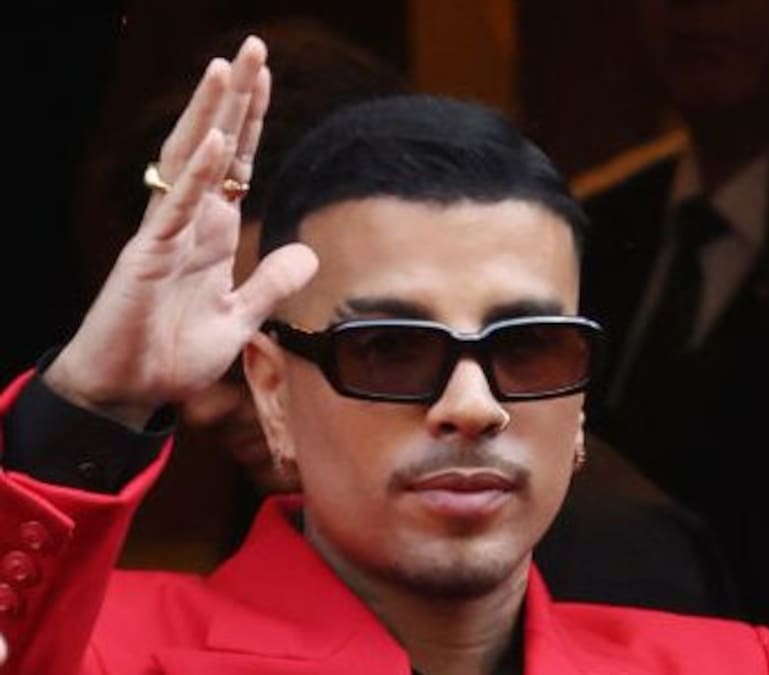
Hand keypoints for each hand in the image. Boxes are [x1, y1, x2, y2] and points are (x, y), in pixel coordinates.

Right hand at [46, 37, 316, 428]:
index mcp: (211, 232)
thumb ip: (270, 284)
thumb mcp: (240, 317)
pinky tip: (216, 141)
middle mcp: (189, 222)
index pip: (238, 165)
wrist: (130, 393)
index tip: (267, 78)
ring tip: (226, 67)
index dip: (254, 122)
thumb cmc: (173, 354)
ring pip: (190, 161)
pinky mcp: (148, 257)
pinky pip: (175, 207)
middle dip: (236, 98)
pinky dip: (195, 174)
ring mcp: (166, 234)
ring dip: (212, 115)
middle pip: (217, 146)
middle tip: (254, 47)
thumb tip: (308, 254)